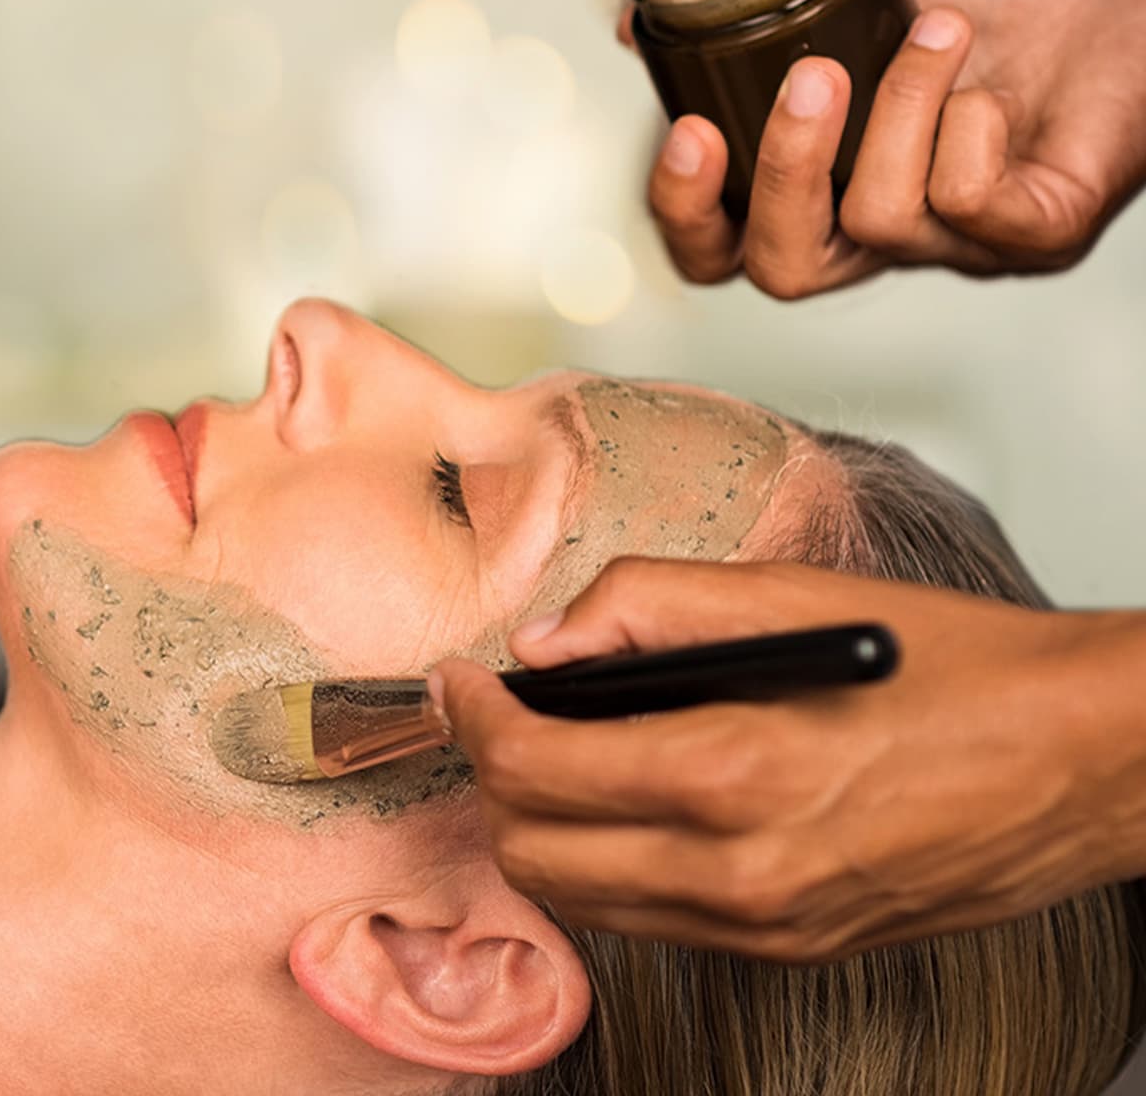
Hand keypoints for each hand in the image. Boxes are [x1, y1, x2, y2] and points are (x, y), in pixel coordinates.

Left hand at [430, 558, 1145, 960]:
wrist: (1083, 762)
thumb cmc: (956, 670)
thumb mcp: (794, 594)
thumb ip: (648, 604)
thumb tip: (544, 639)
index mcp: (737, 774)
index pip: (532, 768)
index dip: (472, 717)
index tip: (459, 682)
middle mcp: (741, 873)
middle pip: (532, 852)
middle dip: (492, 777)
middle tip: (495, 715)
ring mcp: (764, 927)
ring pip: (579, 899)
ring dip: (540, 827)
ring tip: (552, 754)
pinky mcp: (788, 948)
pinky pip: (648, 920)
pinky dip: (607, 864)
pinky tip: (627, 801)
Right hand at [633, 0, 1145, 298]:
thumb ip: (754, 17)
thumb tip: (634, 31)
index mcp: (822, 190)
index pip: (719, 248)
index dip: (685, 210)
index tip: (688, 133)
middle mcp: (882, 234)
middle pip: (784, 271)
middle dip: (784, 175)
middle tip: (813, 83)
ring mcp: (960, 245)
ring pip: (879, 221)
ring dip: (901, 107)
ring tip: (940, 31)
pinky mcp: (1038, 233)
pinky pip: (971, 205)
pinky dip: (968, 131)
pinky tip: (989, 87)